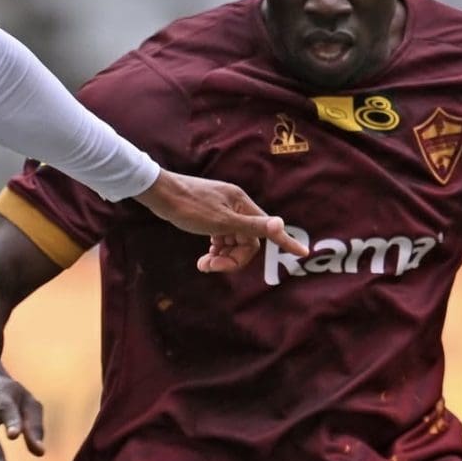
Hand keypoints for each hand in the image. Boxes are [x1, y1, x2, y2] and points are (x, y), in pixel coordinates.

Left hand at [133, 171, 307, 271]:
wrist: (159, 193)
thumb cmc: (188, 206)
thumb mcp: (221, 221)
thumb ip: (251, 226)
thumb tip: (281, 224)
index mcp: (242, 204)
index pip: (268, 228)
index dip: (285, 241)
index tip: (303, 252)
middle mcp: (235, 204)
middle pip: (247, 240)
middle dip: (233, 257)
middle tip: (212, 267)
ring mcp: (221, 209)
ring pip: (232, 240)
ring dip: (222, 256)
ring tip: (203, 264)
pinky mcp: (209, 214)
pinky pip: (221, 237)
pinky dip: (215, 249)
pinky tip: (204, 257)